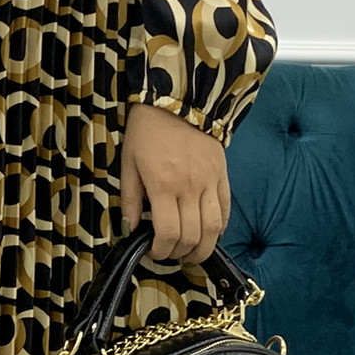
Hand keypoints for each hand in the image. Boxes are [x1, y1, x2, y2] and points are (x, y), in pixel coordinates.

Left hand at [121, 103, 229, 262]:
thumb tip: (128, 229)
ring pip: (214, 228)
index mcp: (163, 184)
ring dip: (203, 248)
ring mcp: (210, 182)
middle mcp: (190, 186)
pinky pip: (226, 210)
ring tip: (190, 253)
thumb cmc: (146, 131)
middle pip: (192, 236)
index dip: (160, 251)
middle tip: (169, 254)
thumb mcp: (128, 163)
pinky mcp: (223, 175)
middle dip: (179, 253)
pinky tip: (208, 234)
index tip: (153, 252)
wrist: (178, 100)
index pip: (168, 233)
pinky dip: (220, 228)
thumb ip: (129, 199)